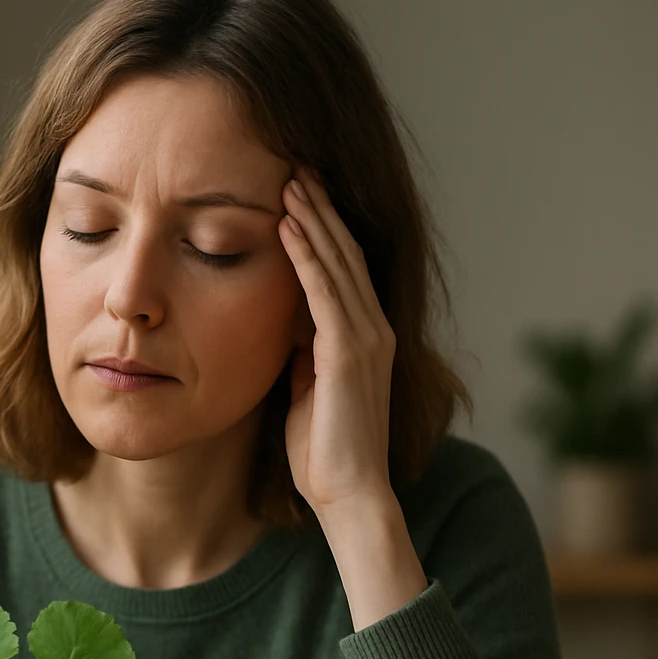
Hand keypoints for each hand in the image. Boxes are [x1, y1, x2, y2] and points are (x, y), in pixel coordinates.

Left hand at [277, 166, 396, 519]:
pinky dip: (307, 256)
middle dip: (320, 208)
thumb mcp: (306, 385)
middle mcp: (373, 329)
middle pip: (346, 253)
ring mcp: (366, 339)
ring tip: (291, 179)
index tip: (298, 192)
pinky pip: (325, 293)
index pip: (344, 268)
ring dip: (313, 219)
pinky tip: (289, 226)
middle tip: (296, 164)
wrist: (349, 494)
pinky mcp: (349, 354)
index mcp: (364, 337)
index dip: (324, 228)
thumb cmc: (323, 450)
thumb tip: (284, 321)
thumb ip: (302, 349)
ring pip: (338, 264)